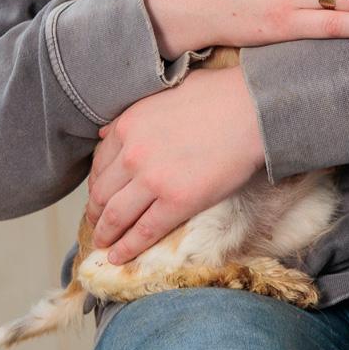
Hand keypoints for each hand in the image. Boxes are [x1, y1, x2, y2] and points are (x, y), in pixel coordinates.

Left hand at [85, 65, 263, 264]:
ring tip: (103, 244)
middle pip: (102, 192)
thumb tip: (107, 132)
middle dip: (96, 212)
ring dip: (105, 234)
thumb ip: (136, 113)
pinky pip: (144, 231)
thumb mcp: (166, 92)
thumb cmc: (218, 95)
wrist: (252, 110)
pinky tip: (118, 257)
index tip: (100, 194)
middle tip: (97, 223)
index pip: (99, 163)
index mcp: (129, 124)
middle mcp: (133, 153)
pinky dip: (127, 248)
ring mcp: (153, 180)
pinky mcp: (177, 202)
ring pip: (117, 216)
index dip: (97, 184)